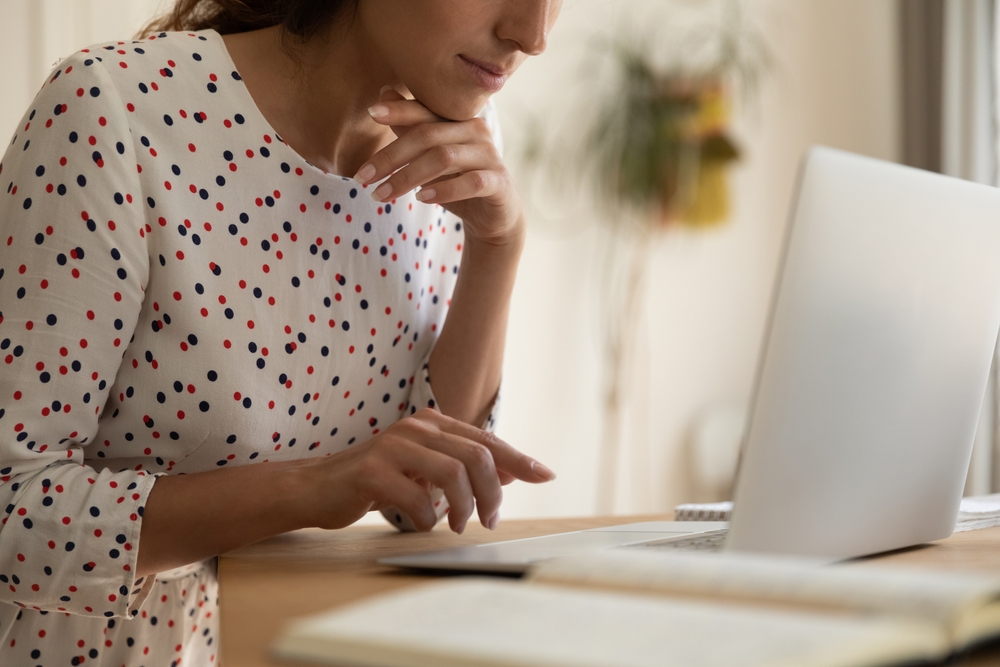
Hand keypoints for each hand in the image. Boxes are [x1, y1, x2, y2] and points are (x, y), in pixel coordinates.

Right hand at [304, 408, 554, 532]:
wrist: (317, 488)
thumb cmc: (377, 480)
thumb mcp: (425, 470)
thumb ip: (464, 466)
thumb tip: (512, 471)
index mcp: (431, 423)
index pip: (486, 440)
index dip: (519, 458)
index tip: (545, 476)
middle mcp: (415, 427)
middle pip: (476, 457)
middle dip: (492, 494)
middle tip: (490, 521)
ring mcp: (392, 446)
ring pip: (452, 474)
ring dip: (464, 507)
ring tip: (459, 526)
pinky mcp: (371, 471)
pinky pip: (417, 499)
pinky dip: (428, 519)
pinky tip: (422, 525)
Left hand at [353, 88, 525, 247]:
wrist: (496, 216)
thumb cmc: (458, 183)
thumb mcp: (430, 157)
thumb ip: (410, 128)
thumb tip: (384, 93)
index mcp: (459, 121)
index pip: (425, 111)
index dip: (399, 110)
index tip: (371, 113)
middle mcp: (477, 131)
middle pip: (428, 135)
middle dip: (391, 157)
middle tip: (362, 177)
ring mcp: (490, 156)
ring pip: (444, 158)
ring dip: (407, 178)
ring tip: (381, 195)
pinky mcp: (498, 183)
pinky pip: (471, 182)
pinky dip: (444, 190)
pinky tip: (421, 199)